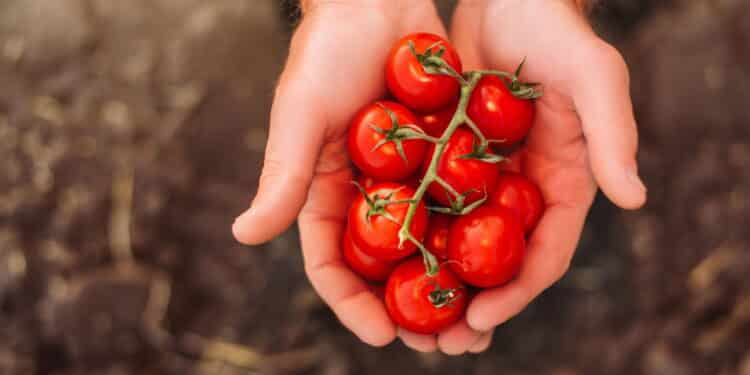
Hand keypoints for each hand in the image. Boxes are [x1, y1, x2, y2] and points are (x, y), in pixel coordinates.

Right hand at [231, 0, 448, 347]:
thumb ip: (282, 174)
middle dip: (408, 310)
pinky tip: (503, 264)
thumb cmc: (329, 50)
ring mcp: (405, 181)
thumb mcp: (301, 112)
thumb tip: (245, 234)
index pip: (331, 263)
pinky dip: (475, 239)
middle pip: (385, 270)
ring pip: (428, 248)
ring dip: (448, 289)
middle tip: (439, 347)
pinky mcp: (439, 159)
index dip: (352, 305)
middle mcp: (365, 196)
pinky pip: (459, 207)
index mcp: (324, 193)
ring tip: (476, 325)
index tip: (384, 334)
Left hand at [425, 0, 646, 353]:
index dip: (517, 293)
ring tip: (405, 321)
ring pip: (458, 244)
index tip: (480, 321)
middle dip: (472, 306)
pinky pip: (428, 205)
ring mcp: (483, 177)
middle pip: (497, 263)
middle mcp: (522, 189)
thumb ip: (613, 132)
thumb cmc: (553, 27)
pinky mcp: (448, 158)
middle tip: (439, 345)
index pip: (544, 253)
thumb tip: (634, 198)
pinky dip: (411, 237)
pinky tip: (383, 262)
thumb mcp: (593, 73)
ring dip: (436, 285)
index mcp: (563, 182)